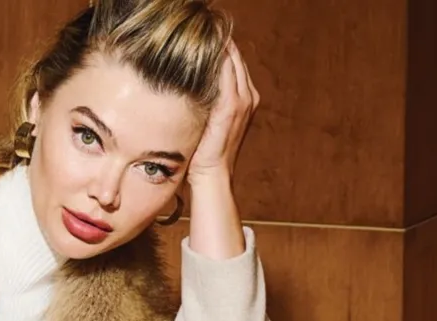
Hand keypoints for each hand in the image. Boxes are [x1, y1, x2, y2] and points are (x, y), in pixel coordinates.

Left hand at [186, 38, 258, 186]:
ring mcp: (242, 100)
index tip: (202, 37)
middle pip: (235, 56)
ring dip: (218, 46)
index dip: (220, 47)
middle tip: (201, 30)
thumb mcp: (209, 121)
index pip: (234, 62)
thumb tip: (188, 85)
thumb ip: (207, 101)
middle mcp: (248, 96)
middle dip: (219, 42)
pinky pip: (226, 73)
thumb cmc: (206, 154)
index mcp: (245, 98)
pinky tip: (202, 50)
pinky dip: (216, 60)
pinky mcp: (231, 106)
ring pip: (232, 60)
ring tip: (200, 34)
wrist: (212, 176)